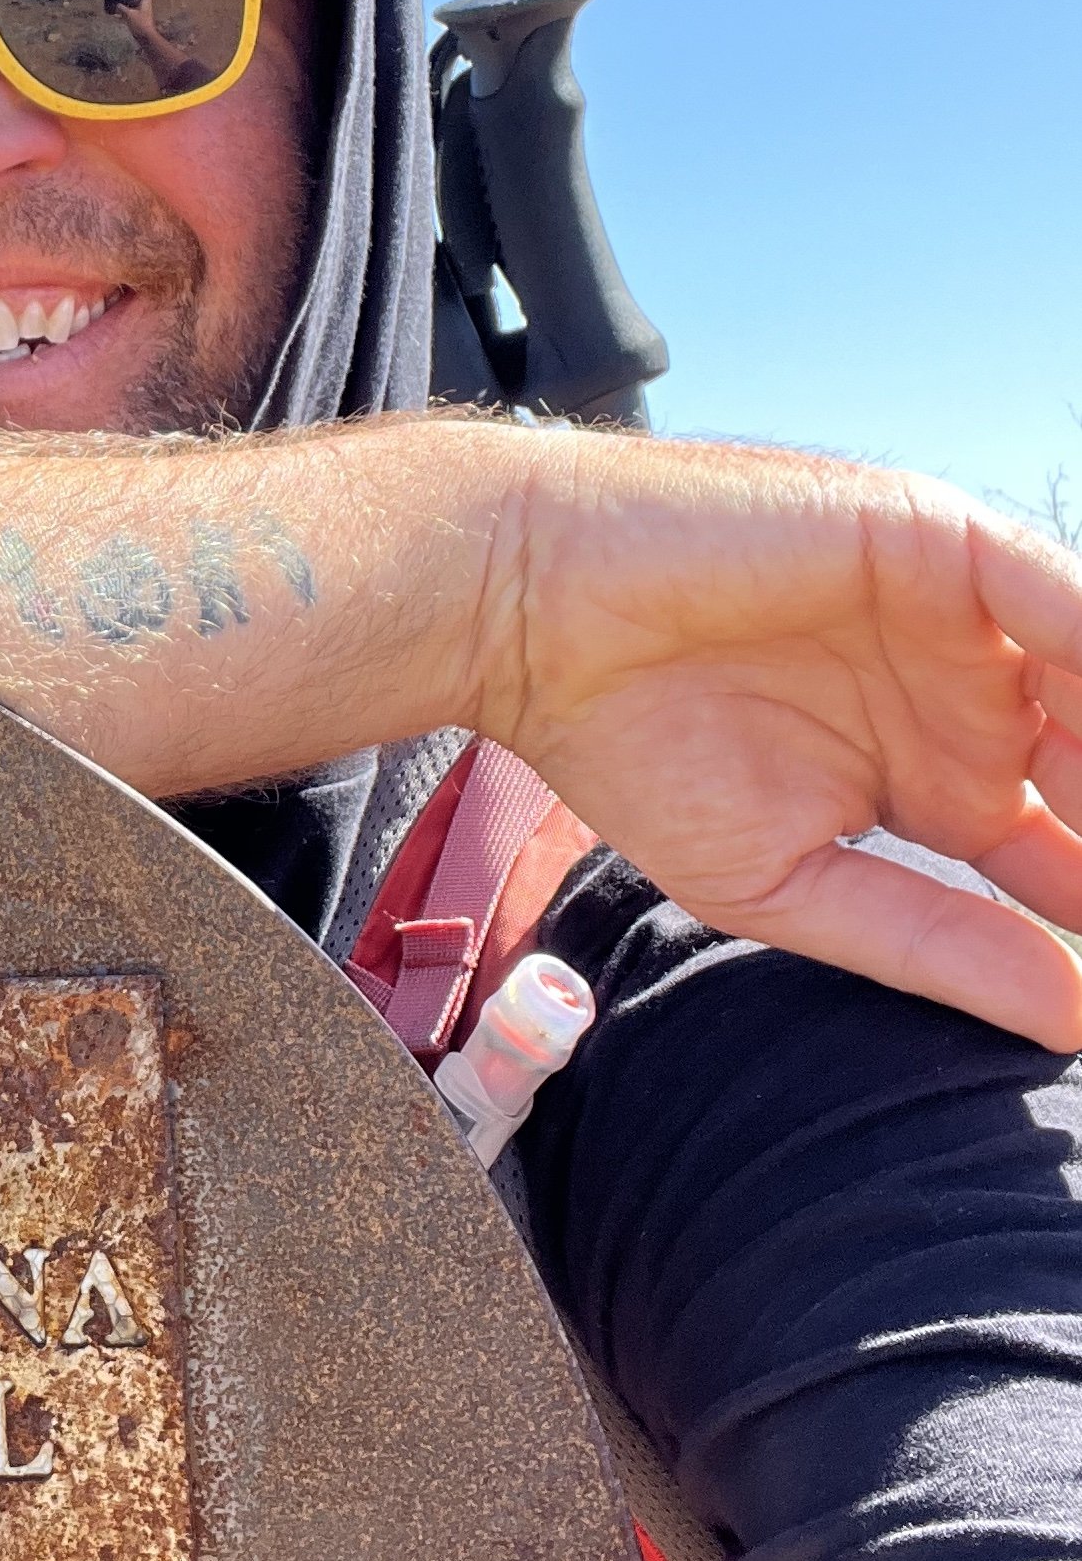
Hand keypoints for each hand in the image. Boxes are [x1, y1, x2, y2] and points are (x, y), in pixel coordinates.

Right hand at [483, 436, 1081, 1052]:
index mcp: (947, 781)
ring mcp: (967, 616)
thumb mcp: (788, 883)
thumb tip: (1073, 1020)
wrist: (532, 615)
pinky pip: (1061, 594)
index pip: (1076, 857)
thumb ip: (930, 942)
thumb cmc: (628, 743)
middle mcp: (976, 695)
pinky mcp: (941, 540)